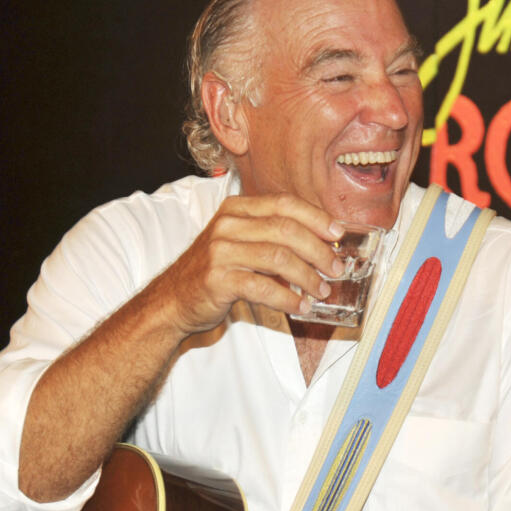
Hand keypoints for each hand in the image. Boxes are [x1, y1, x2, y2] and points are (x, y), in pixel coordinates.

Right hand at [152, 193, 344, 335]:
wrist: (172, 300)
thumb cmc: (214, 271)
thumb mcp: (240, 242)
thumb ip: (272, 236)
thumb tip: (322, 243)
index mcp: (236, 209)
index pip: (284, 203)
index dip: (316, 217)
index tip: (338, 233)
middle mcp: (227, 224)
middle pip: (286, 230)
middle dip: (318, 250)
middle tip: (336, 269)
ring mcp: (220, 251)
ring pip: (279, 258)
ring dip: (307, 277)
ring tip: (322, 291)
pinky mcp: (217, 280)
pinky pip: (264, 287)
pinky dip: (288, 299)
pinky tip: (301, 306)